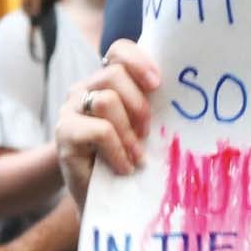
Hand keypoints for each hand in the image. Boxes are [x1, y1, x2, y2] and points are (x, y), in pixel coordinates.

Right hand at [57, 39, 159, 208]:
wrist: (103, 199)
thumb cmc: (131, 159)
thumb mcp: (145, 128)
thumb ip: (154, 106)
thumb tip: (185, 94)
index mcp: (108, 81)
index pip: (119, 51)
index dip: (139, 61)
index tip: (158, 84)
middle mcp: (86, 88)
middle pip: (114, 74)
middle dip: (139, 104)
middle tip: (148, 132)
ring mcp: (71, 109)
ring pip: (106, 100)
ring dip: (128, 131)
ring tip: (138, 156)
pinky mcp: (64, 133)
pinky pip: (98, 130)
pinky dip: (117, 150)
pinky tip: (125, 167)